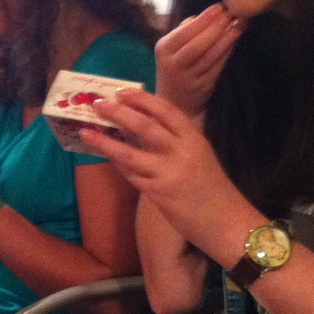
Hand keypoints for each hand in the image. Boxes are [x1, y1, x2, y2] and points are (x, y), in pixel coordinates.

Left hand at [83, 89, 249, 258]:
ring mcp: (169, 173)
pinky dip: (118, 165)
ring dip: (105, 142)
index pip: (165, 111)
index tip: (122, 91)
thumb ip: (178, 142)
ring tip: (86, 133)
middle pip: (144, 126)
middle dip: (118, 112)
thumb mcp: (201, 156)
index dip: (142, 99)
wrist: (226, 221)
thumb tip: (144, 128)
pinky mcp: (158, 193)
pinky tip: (108, 158)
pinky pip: (132, 175)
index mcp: (194, 138)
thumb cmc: (213, 188)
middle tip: (98, 104)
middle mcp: (181, 152)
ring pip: (129, 153)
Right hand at [155, 4, 243, 116]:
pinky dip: (228, 52)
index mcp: (164, 49)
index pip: (184, 32)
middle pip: (197, 45)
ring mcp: (189, 77)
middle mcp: (173, 64)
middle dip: (217, 27)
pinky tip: (236, 41)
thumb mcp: (171, 48)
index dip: (203, 20)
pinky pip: (218, 66)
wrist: (174, 103)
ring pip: (210, 56)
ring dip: (227, 38)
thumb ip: (184, 31)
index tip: (219, 7)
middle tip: (233, 13)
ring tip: (240, 24)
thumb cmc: (175, 67)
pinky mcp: (203, 87)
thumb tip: (205, 16)